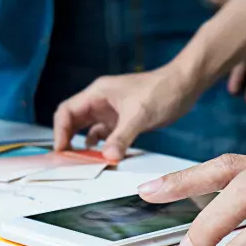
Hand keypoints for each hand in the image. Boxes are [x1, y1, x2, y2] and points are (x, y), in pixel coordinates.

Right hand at [53, 65, 197, 161]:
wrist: (185, 85)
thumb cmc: (163, 89)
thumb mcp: (139, 114)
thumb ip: (122, 137)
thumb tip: (108, 157)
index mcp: (97, 93)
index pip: (67, 112)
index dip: (60, 131)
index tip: (61, 149)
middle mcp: (99, 102)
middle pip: (72, 122)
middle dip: (67, 140)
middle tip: (67, 159)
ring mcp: (109, 112)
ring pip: (86, 130)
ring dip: (82, 145)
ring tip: (82, 161)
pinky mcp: (120, 121)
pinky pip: (103, 136)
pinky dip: (100, 147)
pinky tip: (102, 156)